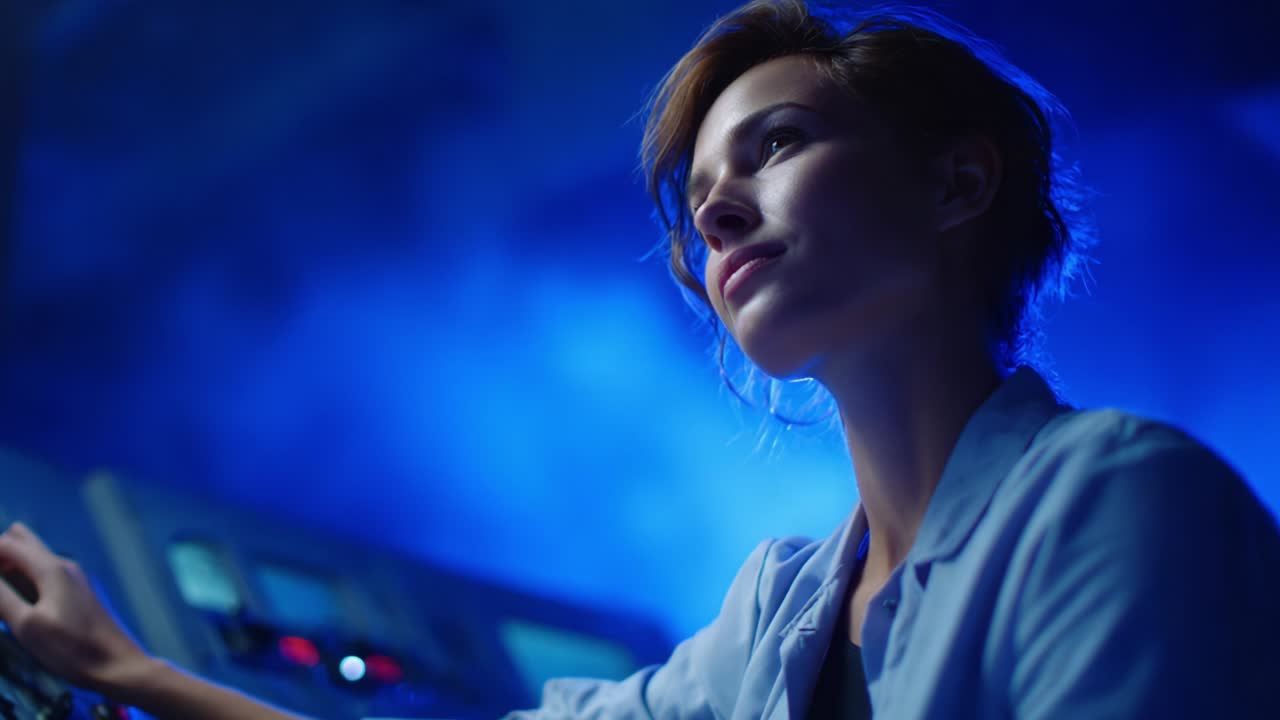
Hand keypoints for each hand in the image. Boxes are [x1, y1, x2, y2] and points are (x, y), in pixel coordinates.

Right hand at [0, 521, 151, 693]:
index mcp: (52, 568)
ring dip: (10, 570)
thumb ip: (0, 596)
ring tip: (3, 601)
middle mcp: (64, 566)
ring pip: (32, 558)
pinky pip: (43, 574)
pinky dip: (24, 581)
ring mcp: (72, 578)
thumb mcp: (27, 625)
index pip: (6, 543)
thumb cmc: (72, 649)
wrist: (117, 665)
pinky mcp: (76, 592)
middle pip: (22, 540)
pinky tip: (18, 606)